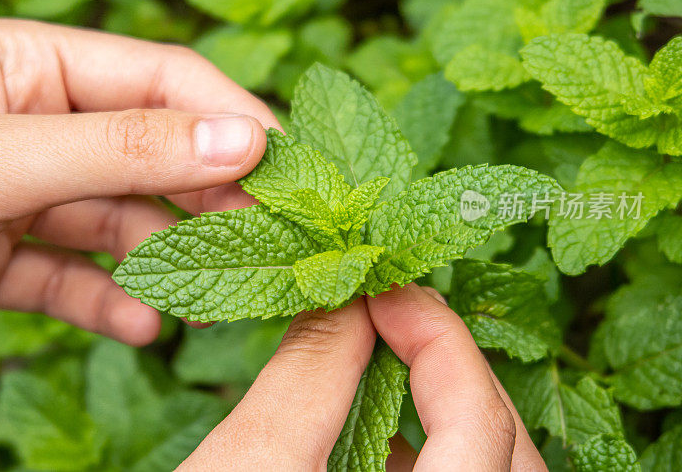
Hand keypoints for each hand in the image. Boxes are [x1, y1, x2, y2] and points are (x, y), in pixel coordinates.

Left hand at [0, 19, 278, 341]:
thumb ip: (123, 149)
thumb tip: (242, 138)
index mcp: (31, 67)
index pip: (161, 79)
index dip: (229, 117)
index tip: (286, 168)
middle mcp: (33, 124)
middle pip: (150, 154)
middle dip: (205, 199)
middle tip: (268, 242)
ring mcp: (20, 193)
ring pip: (120, 222)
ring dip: (163, 260)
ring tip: (207, 300)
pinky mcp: (2, 255)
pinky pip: (76, 275)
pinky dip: (110, 300)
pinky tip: (141, 324)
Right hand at [183, 286, 545, 470]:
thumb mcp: (242, 470)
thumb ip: (306, 377)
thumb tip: (344, 301)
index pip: (481, 428)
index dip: (439, 338)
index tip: (384, 291)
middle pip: (503, 449)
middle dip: (450, 367)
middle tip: (390, 316)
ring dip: (441, 408)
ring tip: (373, 365)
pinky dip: (424, 452)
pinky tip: (369, 435)